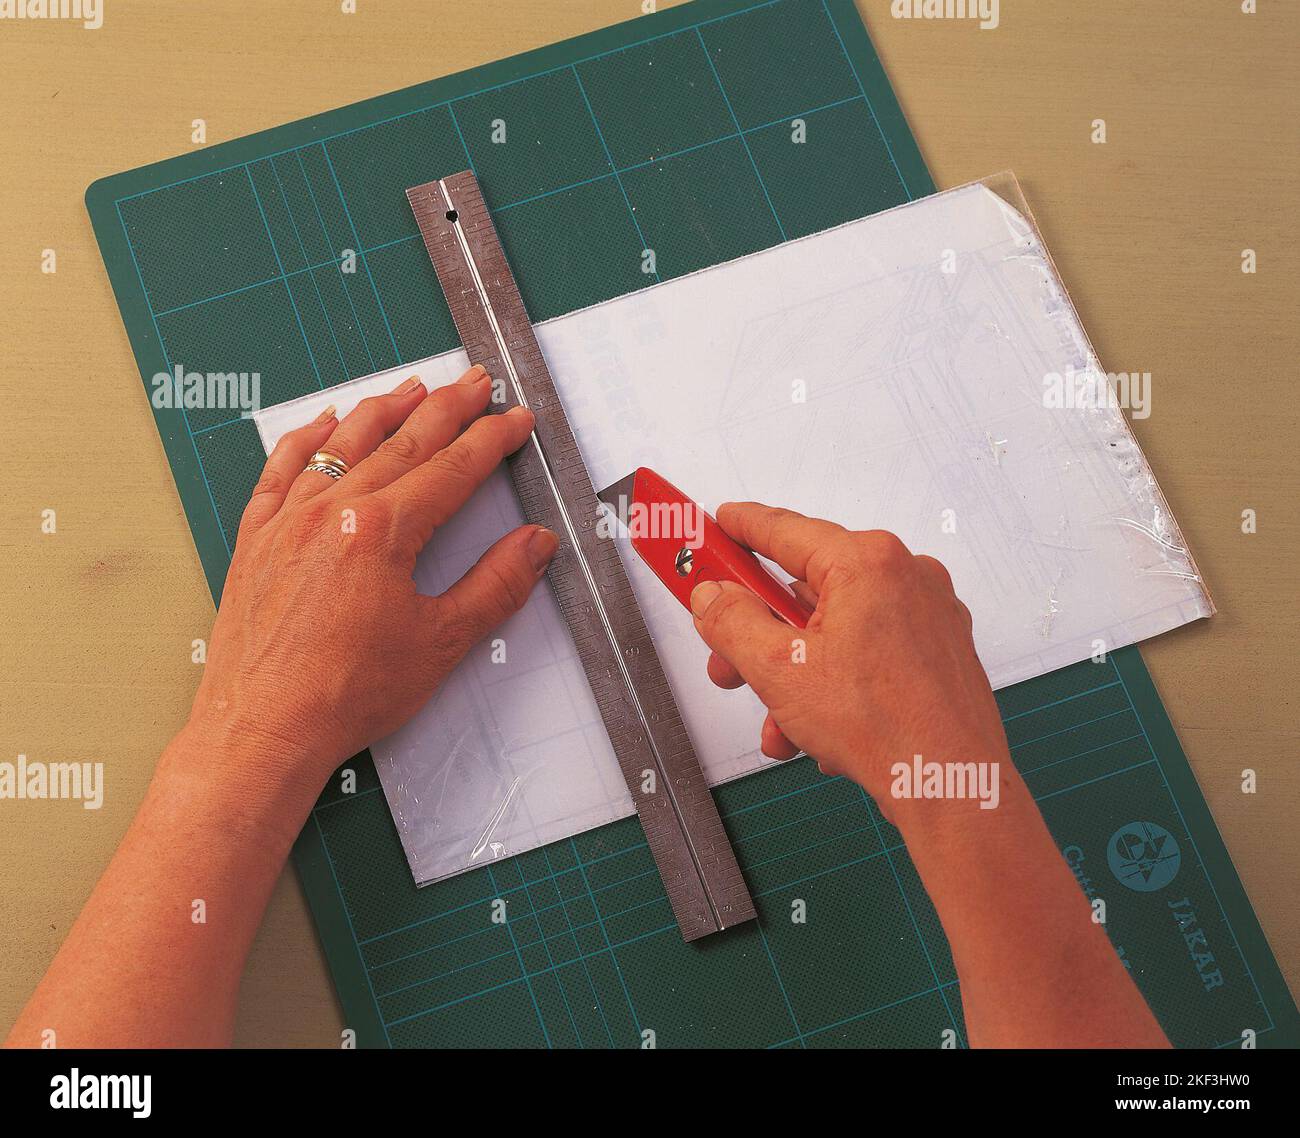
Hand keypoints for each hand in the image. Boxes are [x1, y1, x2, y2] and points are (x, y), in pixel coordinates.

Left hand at [188, 366, 556, 792]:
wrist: (262, 729)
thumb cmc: (343, 695)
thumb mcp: (441, 643)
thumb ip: (495, 586)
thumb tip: (534, 545)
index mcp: (382, 531)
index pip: (453, 469)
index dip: (491, 440)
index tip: (515, 420)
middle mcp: (333, 511)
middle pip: (403, 440)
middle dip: (448, 407)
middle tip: (477, 383)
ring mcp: (288, 520)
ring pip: (343, 443)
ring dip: (384, 408)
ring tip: (414, 387)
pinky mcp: (257, 538)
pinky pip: (281, 468)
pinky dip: (306, 439)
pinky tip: (323, 423)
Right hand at [689, 503, 1006, 813]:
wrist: (950, 785)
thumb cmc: (886, 726)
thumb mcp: (778, 670)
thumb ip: (732, 623)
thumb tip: (712, 599)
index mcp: (867, 562)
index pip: (785, 530)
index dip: (740, 527)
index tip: (717, 524)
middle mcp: (904, 576)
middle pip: (807, 588)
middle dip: (760, 632)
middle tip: (725, 654)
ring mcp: (926, 614)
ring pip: (835, 628)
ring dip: (795, 672)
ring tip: (776, 718)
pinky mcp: (936, 650)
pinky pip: (867, 651)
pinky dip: (835, 682)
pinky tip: (815, 728)